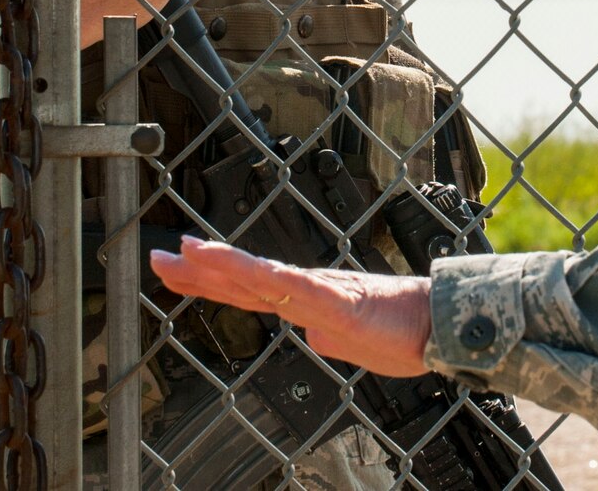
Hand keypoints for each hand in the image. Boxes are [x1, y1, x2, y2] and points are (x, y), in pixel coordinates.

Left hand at [151, 235, 433, 377]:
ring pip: (265, 276)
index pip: (246, 288)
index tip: (176, 267)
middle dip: (199, 269)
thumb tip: (313, 336)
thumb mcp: (352, 343)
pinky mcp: (342, 302)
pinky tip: (254, 272)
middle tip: (159, 257)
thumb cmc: (400, 331)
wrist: (438, 326)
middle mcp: (306, 291)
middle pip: (243, 279)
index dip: (209, 278)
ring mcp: (321, 294)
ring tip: (192, 253)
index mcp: (305, 301)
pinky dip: (276, 279)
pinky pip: (303, 290)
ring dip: (226, 265)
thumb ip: (328, 334)